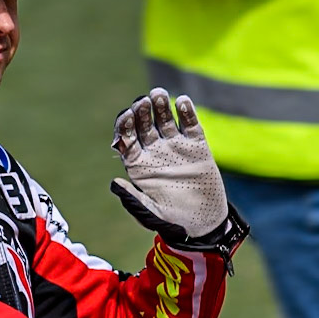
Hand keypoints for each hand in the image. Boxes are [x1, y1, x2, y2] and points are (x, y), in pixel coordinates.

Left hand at [111, 88, 228, 241]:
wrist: (203, 222)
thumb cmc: (171, 220)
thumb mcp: (150, 213)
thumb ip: (133, 199)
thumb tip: (114, 184)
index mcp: (138, 164)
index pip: (127, 139)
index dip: (124, 126)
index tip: (125, 115)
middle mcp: (155, 151)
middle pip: (144, 125)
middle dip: (141, 112)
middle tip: (142, 102)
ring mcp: (175, 146)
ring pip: (165, 120)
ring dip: (160, 106)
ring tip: (158, 94)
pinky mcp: (197, 145)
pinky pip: (190, 124)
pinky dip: (186, 112)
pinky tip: (182, 102)